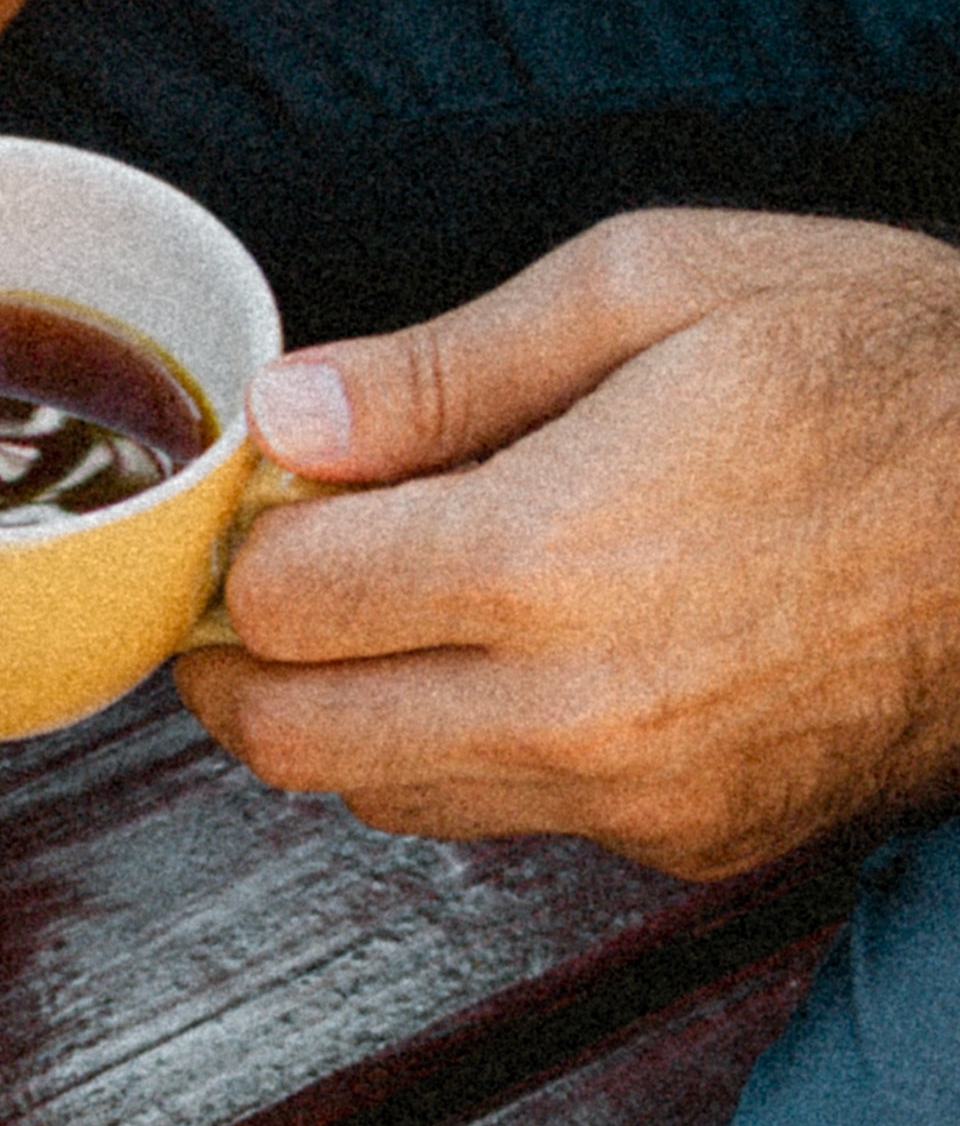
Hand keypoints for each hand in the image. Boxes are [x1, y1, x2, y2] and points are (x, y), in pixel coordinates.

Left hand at [178, 210, 959, 876]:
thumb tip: (285, 417)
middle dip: (242, 661)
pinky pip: (510, 815)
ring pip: (387, 798)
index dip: (243, 543)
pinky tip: (517, 653)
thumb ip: (444, 368)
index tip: (264, 494)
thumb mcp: (655, 285)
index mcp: (543, 558)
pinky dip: (467, 751)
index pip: (279, 604)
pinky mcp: (693, 839)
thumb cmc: (883, 365)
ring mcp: (638, 793)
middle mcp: (574, 708)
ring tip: (384, 607)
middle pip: (295, 741)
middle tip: (259, 581)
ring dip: (344, 715)